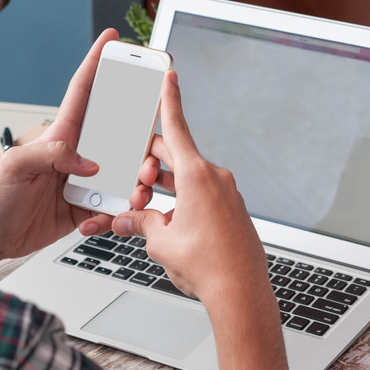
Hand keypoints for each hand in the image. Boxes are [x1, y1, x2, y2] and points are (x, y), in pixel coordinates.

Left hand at [0, 28, 135, 274]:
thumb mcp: (16, 166)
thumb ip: (52, 155)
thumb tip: (90, 162)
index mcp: (60, 135)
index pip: (83, 92)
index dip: (96, 63)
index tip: (111, 40)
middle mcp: (76, 154)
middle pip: (118, 132)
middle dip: (140, 132)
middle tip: (153, 139)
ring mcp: (85, 180)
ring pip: (124, 171)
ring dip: (137, 178)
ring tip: (138, 187)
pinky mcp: (88, 207)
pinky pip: (115, 205)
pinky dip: (120, 210)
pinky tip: (114, 215)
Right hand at [112, 71, 270, 310]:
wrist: (241, 294)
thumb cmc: (206, 266)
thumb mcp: (160, 241)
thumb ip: (141, 222)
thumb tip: (129, 220)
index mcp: (197, 176)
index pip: (177, 128)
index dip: (170, 100)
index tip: (171, 75)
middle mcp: (215, 179)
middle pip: (175, 156)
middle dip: (150, 164)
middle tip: (132, 178)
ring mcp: (226, 195)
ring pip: (187, 179)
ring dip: (165, 187)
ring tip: (146, 209)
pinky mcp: (231, 212)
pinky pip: (201, 196)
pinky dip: (181, 201)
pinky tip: (170, 224)